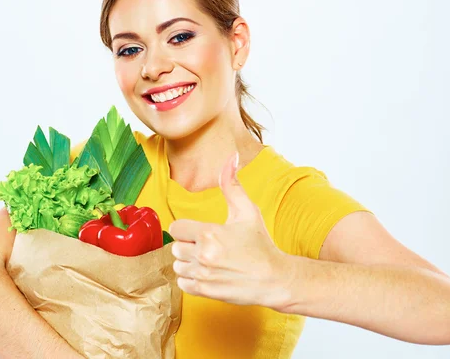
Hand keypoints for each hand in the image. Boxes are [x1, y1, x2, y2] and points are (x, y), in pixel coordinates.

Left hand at [169, 152, 289, 308]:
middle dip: (189, 245)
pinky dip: (191, 279)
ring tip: (209, 260)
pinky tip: (208, 273)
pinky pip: (182, 283)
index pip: (176, 228)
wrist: (274, 278)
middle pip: (175, 247)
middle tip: (209, 246)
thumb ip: (232, 184)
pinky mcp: (204, 292)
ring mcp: (203, 276)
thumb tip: (231, 157)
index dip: (187, 229)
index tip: (201, 232)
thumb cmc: (261, 243)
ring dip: (188, 263)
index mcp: (209, 233)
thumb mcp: (247, 211)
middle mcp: (203, 255)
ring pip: (177, 265)